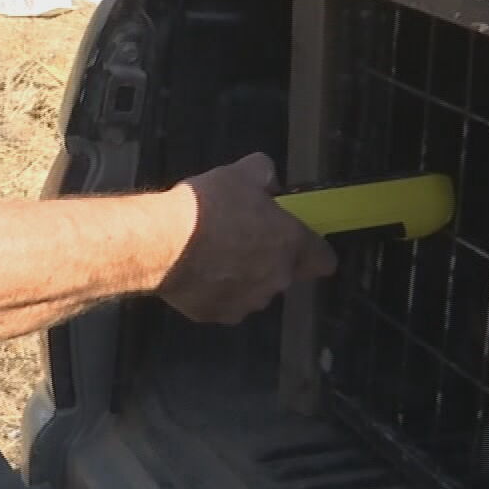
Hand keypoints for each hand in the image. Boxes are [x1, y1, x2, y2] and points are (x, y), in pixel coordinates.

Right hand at [156, 152, 337, 323]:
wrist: (163, 242)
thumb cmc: (208, 207)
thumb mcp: (240, 173)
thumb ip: (264, 174)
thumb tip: (270, 182)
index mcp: (291, 245)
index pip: (325, 260)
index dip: (313, 249)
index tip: (297, 238)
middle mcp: (276, 280)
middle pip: (285, 274)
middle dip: (269, 258)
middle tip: (242, 236)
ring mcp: (247, 302)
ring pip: (255, 290)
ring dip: (242, 276)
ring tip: (214, 253)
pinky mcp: (217, 315)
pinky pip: (224, 301)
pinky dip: (215, 290)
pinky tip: (197, 270)